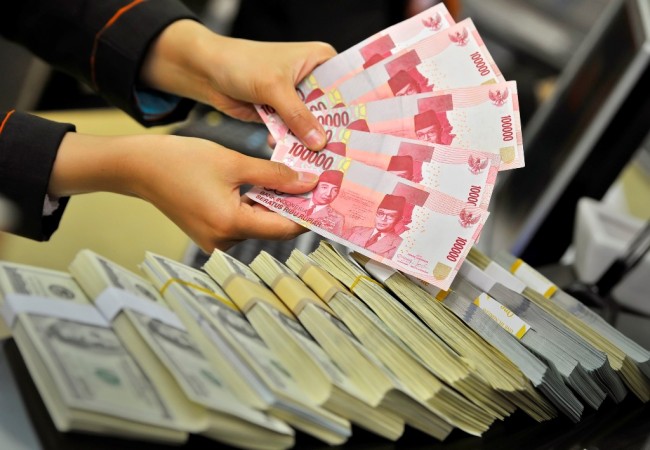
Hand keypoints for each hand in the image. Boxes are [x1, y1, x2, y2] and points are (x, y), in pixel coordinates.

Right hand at [49, 133, 318, 250]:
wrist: (139, 168)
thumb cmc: (182, 161)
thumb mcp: (233, 163)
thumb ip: (274, 175)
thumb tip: (308, 182)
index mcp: (231, 225)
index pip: (284, 227)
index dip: (309, 213)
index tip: (329, 199)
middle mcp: (224, 241)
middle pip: (273, 227)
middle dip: (294, 205)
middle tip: (316, 183)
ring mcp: (216, 240)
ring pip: (259, 224)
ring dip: (275, 204)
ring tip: (295, 180)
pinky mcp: (210, 234)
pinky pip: (243, 222)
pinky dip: (257, 206)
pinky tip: (267, 187)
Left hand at [141, 20, 336, 150]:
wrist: (207, 72)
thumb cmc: (242, 64)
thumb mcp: (274, 88)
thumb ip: (298, 116)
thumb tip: (320, 143)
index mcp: (320, 60)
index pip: (346, 86)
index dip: (354, 110)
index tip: (362, 135)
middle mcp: (312, 78)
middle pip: (331, 110)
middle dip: (333, 133)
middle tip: (344, 157)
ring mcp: (297, 98)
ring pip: (312, 125)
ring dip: (311, 144)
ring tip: (323, 166)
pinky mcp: (282, 114)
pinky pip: (293, 133)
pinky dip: (293, 145)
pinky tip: (298, 162)